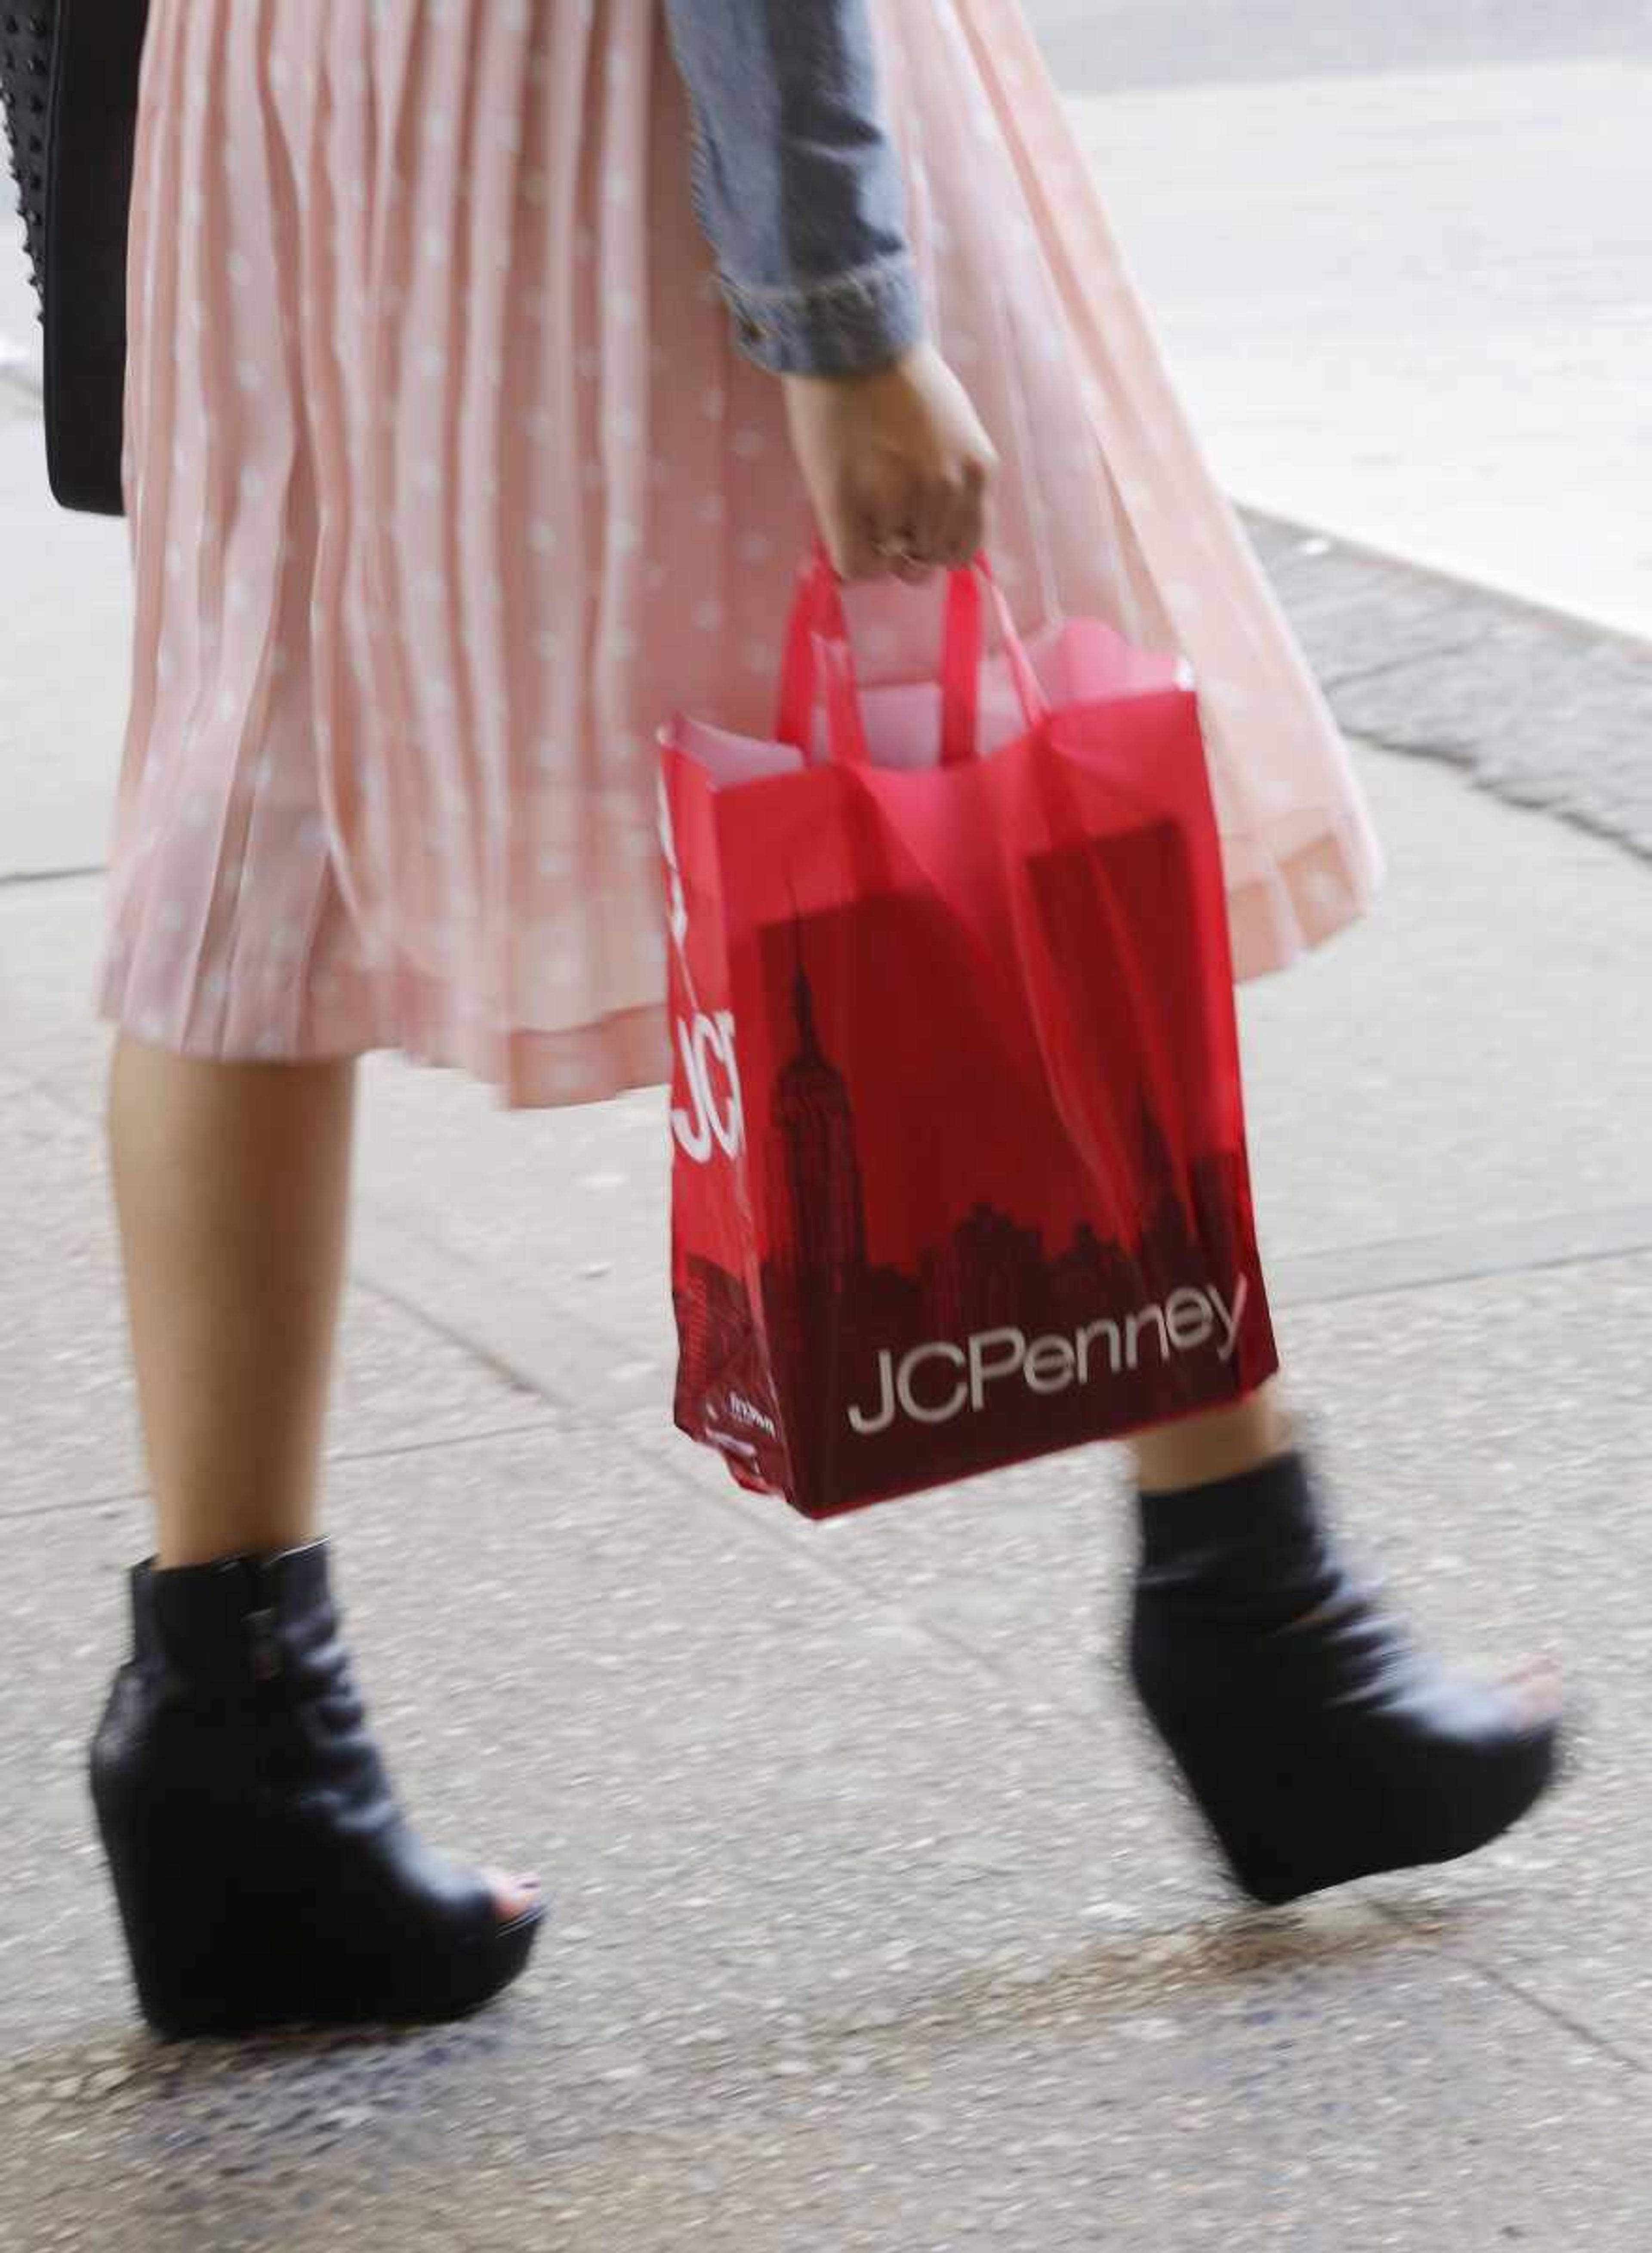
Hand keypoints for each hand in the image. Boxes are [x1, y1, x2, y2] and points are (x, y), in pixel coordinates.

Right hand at [782, 342, 998, 584]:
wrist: (853, 338)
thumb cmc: (900, 376)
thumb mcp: (954, 428)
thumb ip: (954, 478)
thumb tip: (931, 535)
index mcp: (977, 473)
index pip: (964, 548)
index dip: (935, 546)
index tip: (914, 531)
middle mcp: (947, 491)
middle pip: (926, 560)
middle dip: (903, 548)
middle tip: (880, 519)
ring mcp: (899, 499)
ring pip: (889, 565)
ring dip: (873, 548)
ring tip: (859, 508)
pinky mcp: (851, 503)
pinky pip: (855, 564)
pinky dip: (850, 560)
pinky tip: (843, 530)